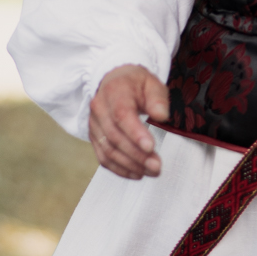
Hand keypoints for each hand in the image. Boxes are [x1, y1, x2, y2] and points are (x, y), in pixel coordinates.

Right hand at [89, 64, 168, 179]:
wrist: (114, 82)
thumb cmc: (136, 84)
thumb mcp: (152, 83)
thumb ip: (158, 98)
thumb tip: (162, 116)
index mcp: (114, 91)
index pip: (121, 114)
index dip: (135, 132)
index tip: (151, 147)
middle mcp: (99, 108)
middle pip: (114, 136)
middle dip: (136, 155)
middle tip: (157, 166)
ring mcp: (94, 124)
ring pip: (108, 150)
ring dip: (130, 165)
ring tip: (152, 172)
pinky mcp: (94, 137)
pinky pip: (103, 157)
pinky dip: (120, 169)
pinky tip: (137, 174)